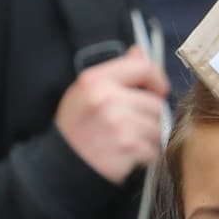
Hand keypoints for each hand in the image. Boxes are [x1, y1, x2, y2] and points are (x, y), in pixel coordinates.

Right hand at [54, 46, 169, 183]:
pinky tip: (125, 156)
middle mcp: (105, 98)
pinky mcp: (126, 147)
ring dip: (148, 138)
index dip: (156, 80)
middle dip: (149, 118)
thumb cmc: (77, 128)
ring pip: (157, 127)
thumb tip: (139, 51)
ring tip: (125, 142)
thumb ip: (115, 72)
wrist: (60, 167)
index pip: (143, 67)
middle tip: (129, 128)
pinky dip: (145, 156)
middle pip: (155, 104)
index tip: (157, 92)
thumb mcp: (85, 93)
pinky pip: (154, 149)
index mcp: (95, 80)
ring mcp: (117, 123)